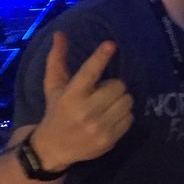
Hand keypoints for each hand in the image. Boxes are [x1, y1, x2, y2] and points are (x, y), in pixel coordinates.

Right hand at [31, 32, 133, 171]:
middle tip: (100, 93)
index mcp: (70, 95)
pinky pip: (130, 117)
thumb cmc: (56, 111)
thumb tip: (60, 34)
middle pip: (118, 85)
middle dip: (113, 86)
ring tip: (105, 106)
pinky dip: (123, 115)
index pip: (88, 72)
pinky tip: (109, 119)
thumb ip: (57, 60)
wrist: (52, 149)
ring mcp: (98, 127)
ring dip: (120, 100)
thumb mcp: (53, 86)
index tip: (110, 44)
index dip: (100, 57)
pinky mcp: (109, 140)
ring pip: (127, 100)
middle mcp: (84, 111)